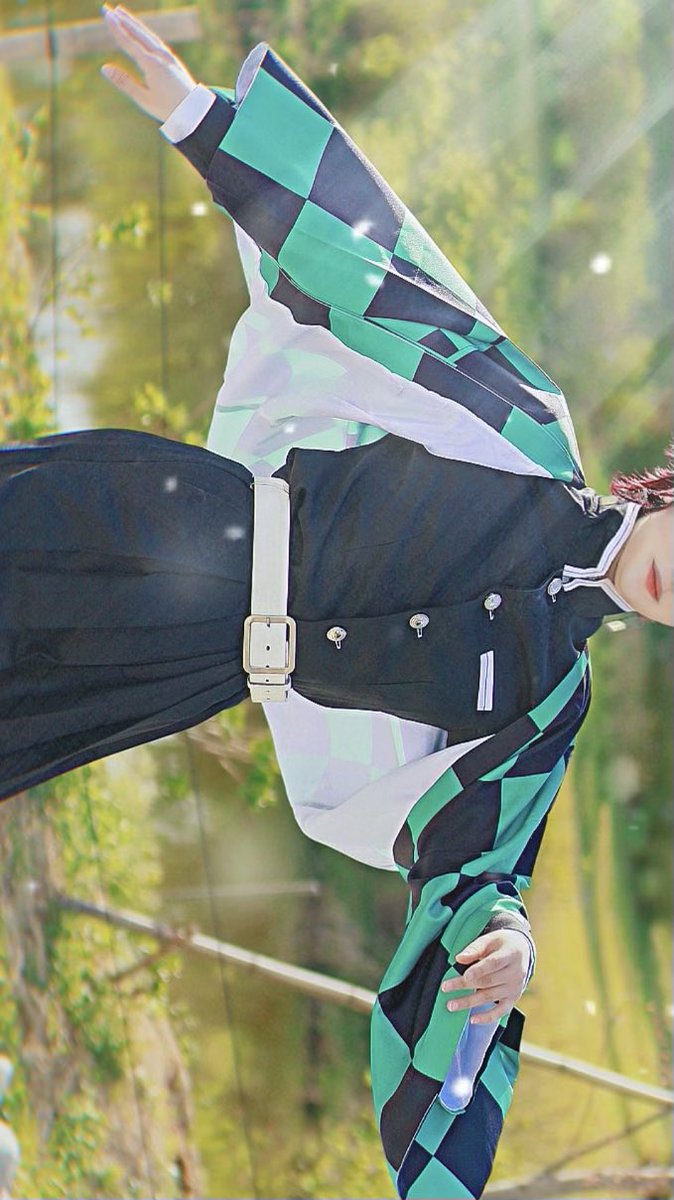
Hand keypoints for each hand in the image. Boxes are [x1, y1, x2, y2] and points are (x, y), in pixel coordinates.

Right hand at [101, 4, 197, 121]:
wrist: (195, 110)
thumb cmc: (168, 108)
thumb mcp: (143, 98)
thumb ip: (124, 82)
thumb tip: (104, 68)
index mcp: (151, 64)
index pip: (129, 42)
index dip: (116, 29)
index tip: (106, 15)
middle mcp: (160, 55)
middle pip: (138, 33)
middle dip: (122, 20)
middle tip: (107, 9)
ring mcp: (167, 55)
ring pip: (147, 34)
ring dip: (133, 23)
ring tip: (120, 12)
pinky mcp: (172, 59)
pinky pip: (155, 40)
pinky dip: (144, 32)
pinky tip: (140, 30)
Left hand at [441, 928, 531, 1024]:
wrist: (523, 951)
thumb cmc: (502, 944)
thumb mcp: (491, 939)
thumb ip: (475, 948)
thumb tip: (459, 958)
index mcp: (510, 954)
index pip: (493, 964)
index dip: (479, 970)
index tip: (465, 976)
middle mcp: (515, 973)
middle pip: (488, 981)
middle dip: (465, 986)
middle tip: (445, 988)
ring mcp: (515, 988)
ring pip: (490, 996)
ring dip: (470, 1002)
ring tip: (451, 1005)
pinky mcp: (513, 998)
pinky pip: (501, 1011)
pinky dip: (488, 1017)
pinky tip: (473, 1019)